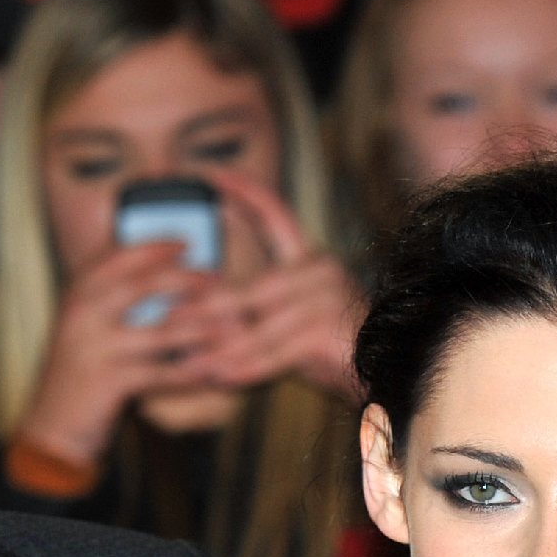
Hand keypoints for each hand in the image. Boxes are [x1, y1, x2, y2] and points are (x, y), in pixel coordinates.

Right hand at [10, 240, 223, 469]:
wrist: (50, 430)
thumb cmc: (78, 379)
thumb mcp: (85, 332)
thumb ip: (113, 306)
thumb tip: (164, 282)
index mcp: (77, 296)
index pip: (117, 256)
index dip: (154, 246)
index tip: (186, 242)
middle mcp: (82, 315)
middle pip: (142, 284)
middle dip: (186, 278)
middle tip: (217, 277)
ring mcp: (95, 348)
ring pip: (161, 331)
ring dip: (201, 328)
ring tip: (230, 326)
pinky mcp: (109, 382)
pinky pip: (161, 375)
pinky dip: (191, 375)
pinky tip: (213, 373)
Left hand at [170, 172, 364, 396]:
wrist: (390, 382)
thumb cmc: (336, 356)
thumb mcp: (284, 330)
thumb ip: (248, 317)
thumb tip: (193, 314)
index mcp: (310, 261)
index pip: (274, 215)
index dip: (244, 191)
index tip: (211, 173)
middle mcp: (321, 268)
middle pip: (249, 289)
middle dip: (206, 311)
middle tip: (166, 320)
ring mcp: (328, 295)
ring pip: (258, 324)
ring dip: (222, 350)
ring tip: (190, 365)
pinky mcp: (329, 326)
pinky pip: (277, 350)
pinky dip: (248, 367)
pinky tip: (222, 378)